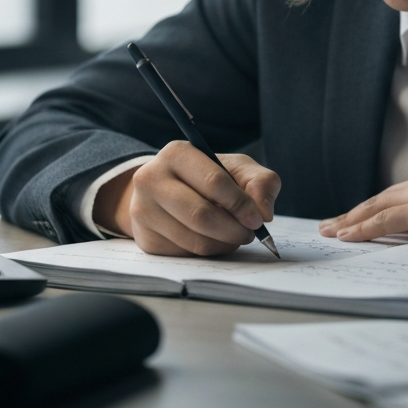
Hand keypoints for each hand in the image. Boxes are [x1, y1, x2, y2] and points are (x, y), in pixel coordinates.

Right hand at [94, 142, 280, 256]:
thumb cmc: (209, 176)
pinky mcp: (145, 239)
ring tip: (234, 235)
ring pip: (194, 240)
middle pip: (201, 215)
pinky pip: (186, 254)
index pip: (213, 182)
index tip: (258, 219)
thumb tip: (264, 213)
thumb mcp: (237, 169)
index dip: (240, 204)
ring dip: (224, 243)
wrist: (169, 191)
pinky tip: (213, 239)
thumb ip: (260, 182)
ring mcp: (143, 210)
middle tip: (250, 233)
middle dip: (234, 229)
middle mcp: (151, 179)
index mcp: (177, 153)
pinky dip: (209, 251)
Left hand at [317, 165, 407, 246]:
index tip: (356, 218)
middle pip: (380, 199)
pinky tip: (346, 236)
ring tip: (329, 232)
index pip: (396, 196)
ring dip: (350, 221)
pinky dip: (362, 229)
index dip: (373, 209)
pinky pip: (383, 220)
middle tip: (330, 225)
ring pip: (376, 208)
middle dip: (353, 213)